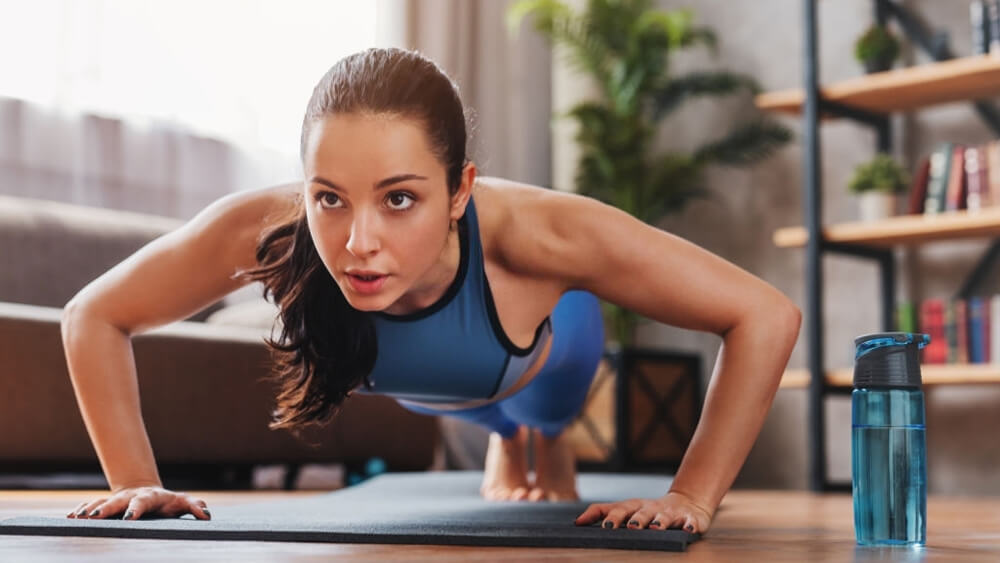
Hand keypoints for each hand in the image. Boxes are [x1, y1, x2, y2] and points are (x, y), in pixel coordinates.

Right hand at [66, 485, 211, 520]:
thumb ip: (194, 506)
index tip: (129, 518)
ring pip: (100, 502)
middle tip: (94, 518)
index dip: (136, 509)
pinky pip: (90, 506)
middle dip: (105, 509)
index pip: (142, 502)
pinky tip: (70, 519)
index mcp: (149, 497)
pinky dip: (80, 511)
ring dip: (89, 510)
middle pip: (116, 501)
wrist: (148, 492)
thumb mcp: (181, 503)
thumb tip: (206, 515)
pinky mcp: (105, 504)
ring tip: (77, 519)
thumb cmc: (167, 503)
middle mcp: (130, 497)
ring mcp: (116, 499)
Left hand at [574, 490, 713, 533]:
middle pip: (642, 512)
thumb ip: (601, 513)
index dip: (613, 517)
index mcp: (634, 506)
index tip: (605, 527)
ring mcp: (670, 514)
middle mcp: (651, 508)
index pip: (620, 509)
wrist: (685, 504)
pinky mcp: (689, 519)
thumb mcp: (625, 509)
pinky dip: (689, 525)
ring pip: (664, 517)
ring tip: (656, 528)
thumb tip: (577, 522)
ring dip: (660, 521)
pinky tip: (688, 529)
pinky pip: (690, 522)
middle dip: (637, 519)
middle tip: (632, 527)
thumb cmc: (648, 510)